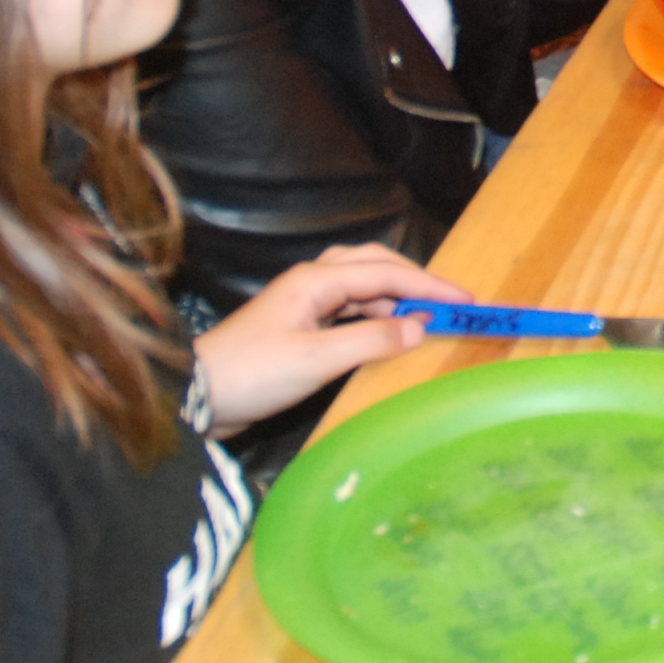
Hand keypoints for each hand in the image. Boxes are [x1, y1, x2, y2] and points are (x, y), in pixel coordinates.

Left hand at [190, 243, 472, 432]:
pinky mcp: (299, 327)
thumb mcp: (316, 360)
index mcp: (315, 281)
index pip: (385, 274)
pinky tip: (388, 335)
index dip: (429, 287)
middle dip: (415, 281)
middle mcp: (311, 283)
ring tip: (425, 319)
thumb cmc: (252, 374)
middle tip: (450, 303)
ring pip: (360, 286)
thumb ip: (370, 342)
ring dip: (394, 298)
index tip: (466, 301)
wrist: (197, 397)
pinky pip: (348, 309)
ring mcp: (303, 304)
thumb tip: (419, 328)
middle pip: (374, 265)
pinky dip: (375, 316)